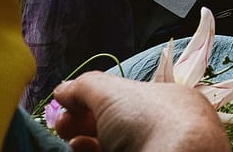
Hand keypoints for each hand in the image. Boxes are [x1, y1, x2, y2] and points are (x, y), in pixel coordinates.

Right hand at [52, 71, 229, 151]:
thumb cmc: (149, 121)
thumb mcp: (113, 92)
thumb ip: (87, 86)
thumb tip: (64, 89)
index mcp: (169, 102)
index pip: (128, 100)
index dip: (96, 101)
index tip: (70, 104)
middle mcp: (166, 129)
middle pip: (117, 126)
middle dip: (84, 124)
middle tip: (63, 125)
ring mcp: (157, 149)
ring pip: (115, 146)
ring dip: (85, 144)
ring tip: (72, 143)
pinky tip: (79, 151)